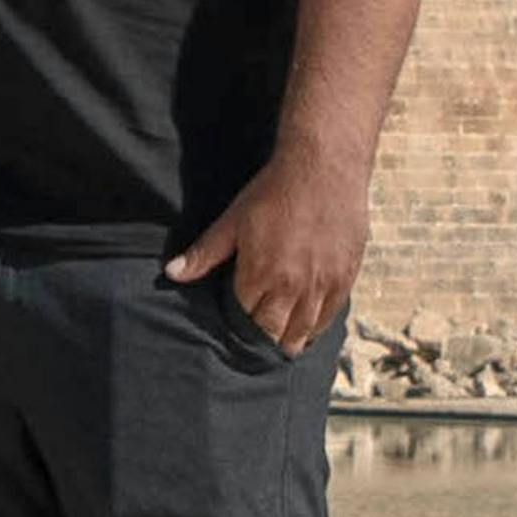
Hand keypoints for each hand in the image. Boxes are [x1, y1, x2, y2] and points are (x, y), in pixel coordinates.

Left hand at [165, 149, 374, 356]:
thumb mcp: (233, 220)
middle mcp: (292, 286)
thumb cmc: (274, 191)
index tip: (233, 329)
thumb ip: (205, 252)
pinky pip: (329, 317)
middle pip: (273, 332)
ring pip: (303, 331)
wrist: (323, 168)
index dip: (237, 326)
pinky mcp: (344, 278)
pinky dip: (316, 328)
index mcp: (260, 273)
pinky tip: (307, 331)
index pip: (244, 318)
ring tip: (280, 349)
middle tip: (255, 345)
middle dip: (262, 340)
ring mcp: (321, 284)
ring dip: (289, 342)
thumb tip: (172, 273)